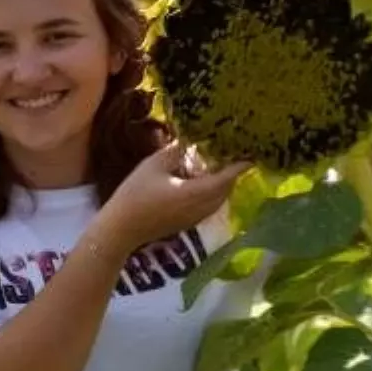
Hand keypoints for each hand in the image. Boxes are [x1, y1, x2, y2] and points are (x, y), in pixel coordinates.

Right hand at [99, 140, 251, 254]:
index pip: (225, 178)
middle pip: (225, 191)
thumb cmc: (135, 194)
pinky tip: (200, 185)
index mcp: (195, 192)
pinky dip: (211, 195)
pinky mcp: (186, 224)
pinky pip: (208, 207)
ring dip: (221, 186)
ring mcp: (194, 219)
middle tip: (232, 158)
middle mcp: (200, 208)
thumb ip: (175, 152)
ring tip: (218, 169)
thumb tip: (189, 142)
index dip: (238, 167)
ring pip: (217, 201)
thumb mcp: (154, 165)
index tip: (250, 157)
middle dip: (231, 176)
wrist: (121, 228)